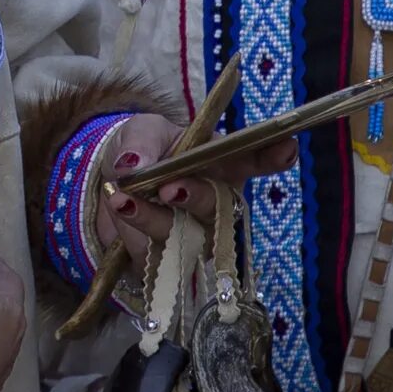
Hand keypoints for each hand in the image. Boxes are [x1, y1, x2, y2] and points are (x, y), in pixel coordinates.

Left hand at [95, 113, 296, 263]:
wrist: (106, 184)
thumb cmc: (142, 152)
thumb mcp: (141, 132)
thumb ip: (142, 142)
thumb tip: (132, 164)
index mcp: (223, 163)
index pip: (256, 160)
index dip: (275, 155)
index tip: (286, 147)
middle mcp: (218, 201)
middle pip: (221, 206)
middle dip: (197, 196)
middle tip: (171, 188)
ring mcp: (199, 234)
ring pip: (190, 233)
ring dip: (158, 216)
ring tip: (125, 198)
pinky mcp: (173, 258)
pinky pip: (160, 252)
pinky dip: (138, 229)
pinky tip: (121, 207)